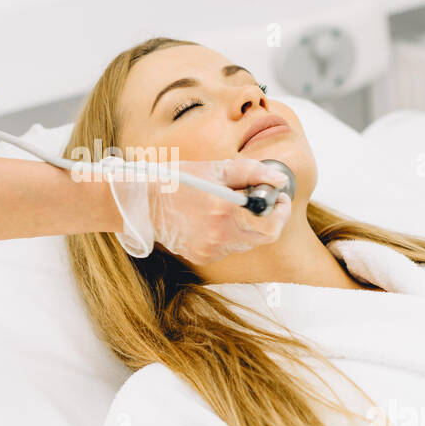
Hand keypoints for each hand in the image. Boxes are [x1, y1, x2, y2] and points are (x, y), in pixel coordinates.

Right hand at [107, 157, 292, 265]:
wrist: (144, 203)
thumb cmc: (180, 180)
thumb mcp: (217, 169)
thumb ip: (253, 173)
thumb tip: (279, 181)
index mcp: (224, 211)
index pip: (271, 225)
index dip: (281, 211)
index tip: (278, 197)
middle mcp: (220, 236)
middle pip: (263, 237)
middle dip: (268, 219)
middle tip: (263, 201)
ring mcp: (211, 250)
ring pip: (246, 242)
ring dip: (248, 225)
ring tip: (231, 206)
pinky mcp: (203, 256)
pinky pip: (228, 247)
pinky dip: (229, 234)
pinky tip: (214, 219)